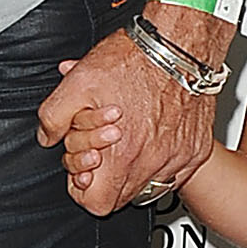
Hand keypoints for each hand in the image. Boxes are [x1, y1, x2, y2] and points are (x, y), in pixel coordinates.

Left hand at [37, 26, 215, 215]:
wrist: (179, 42)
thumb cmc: (135, 59)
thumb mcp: (76, 83)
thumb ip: (53, 117)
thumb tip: (48, 137)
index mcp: (125, 154)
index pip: (98, 205)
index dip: (83, 190)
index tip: (83, 173)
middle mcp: (156, 162)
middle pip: (121, 198)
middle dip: (106, 177)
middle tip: (102, 149)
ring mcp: (180, 158)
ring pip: (148, 185)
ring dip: (132, 169)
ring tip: (126, 139)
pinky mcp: (198, 150)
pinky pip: (174, 172)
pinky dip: (159, 161)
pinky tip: (150, 135)